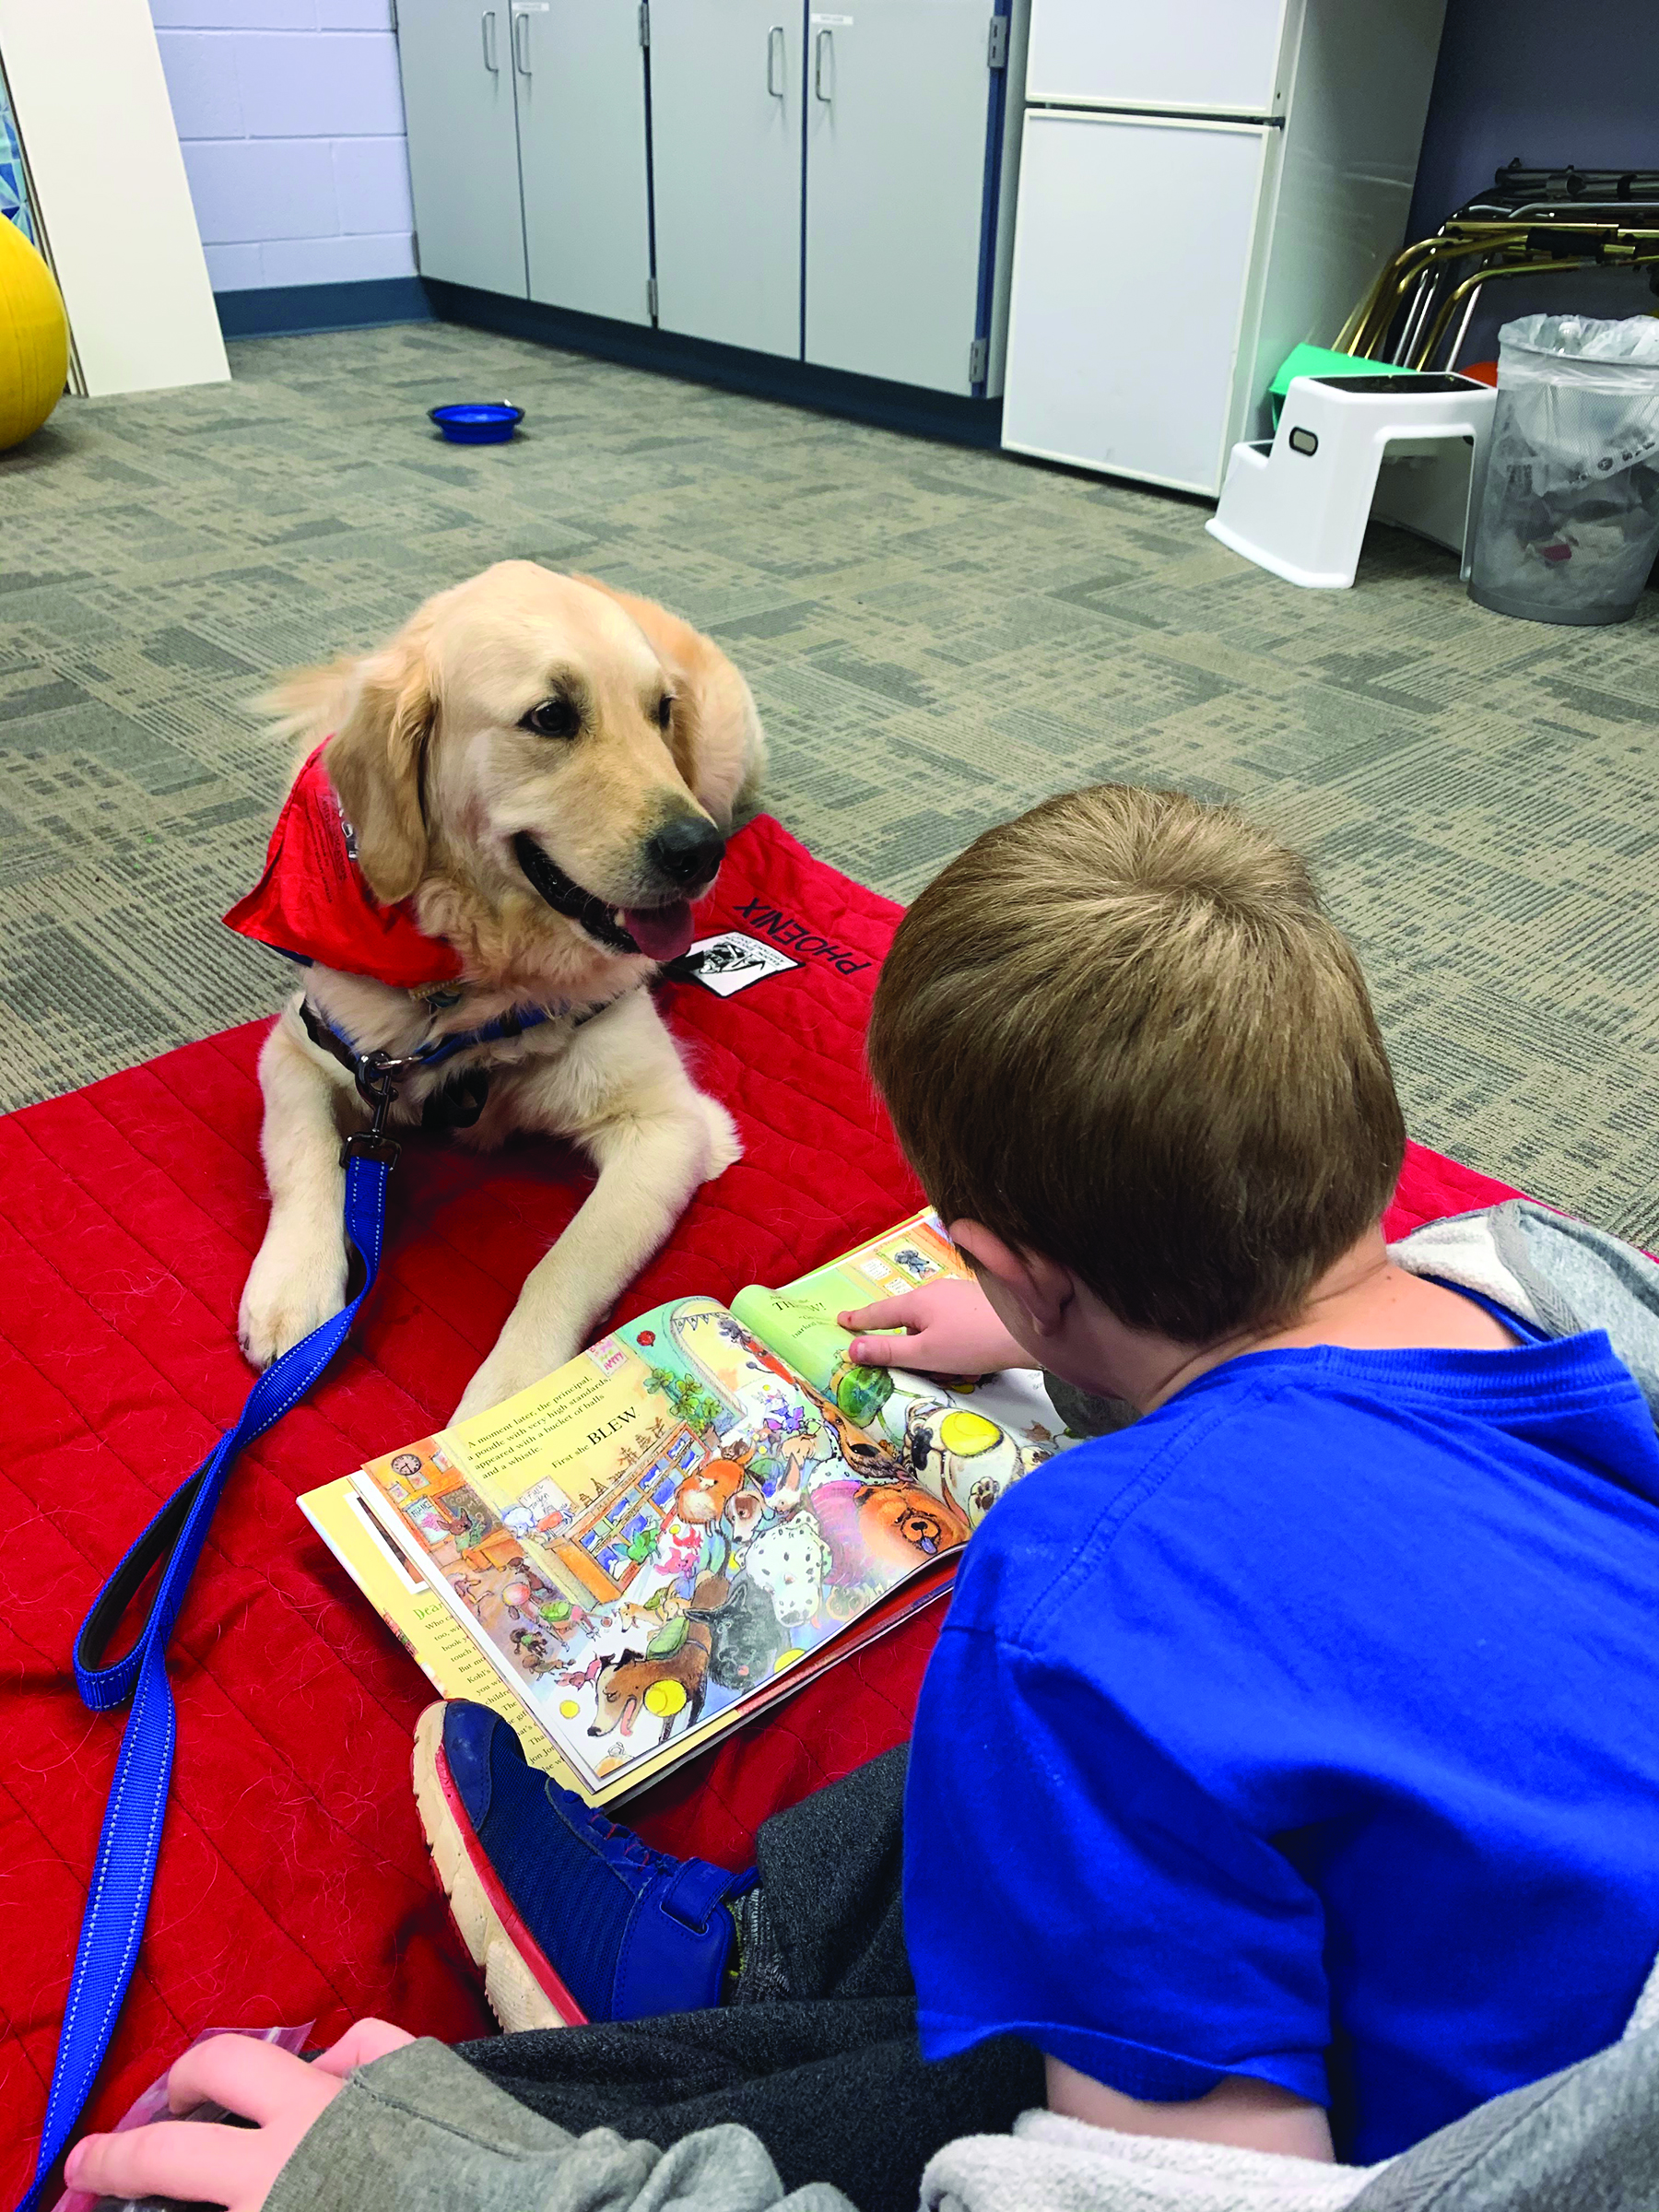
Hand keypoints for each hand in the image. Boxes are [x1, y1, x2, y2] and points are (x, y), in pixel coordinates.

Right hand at [63, 2019, 414, 2211]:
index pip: (164, 2160)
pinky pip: (369, 2047)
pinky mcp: (426, 2077)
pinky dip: (339, 2062)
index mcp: (273, 2175)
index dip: (109, 2165)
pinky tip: (333, 2083)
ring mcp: (373, 2085)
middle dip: (170, 2091)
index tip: (79, 2169)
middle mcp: (315, 2114)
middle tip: (148, 2123)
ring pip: (292, 2048)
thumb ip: (245, 2207)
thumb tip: (206, 2193)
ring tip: (232, 2102)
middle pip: (219, 2067)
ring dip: (250, 2074)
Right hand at [839, 1278, 1034, 1373]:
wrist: (1028, 1332)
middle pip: (908, 1317)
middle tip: (908, 1362)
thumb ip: (887, 1351)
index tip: (840, 1320)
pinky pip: (951, 1321)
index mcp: (917, 1302)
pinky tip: (966, 1354)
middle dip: (904, 1339)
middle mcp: (935, 1291)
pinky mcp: (979, 1302)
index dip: (859, 1320)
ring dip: (930, 1341)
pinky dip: (949, 1337)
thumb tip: (851, 1349)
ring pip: (932, 1320)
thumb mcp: (924, 1354)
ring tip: (948, 1368)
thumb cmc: (972, 1344)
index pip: (879, 1312)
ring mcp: (959, 1294)